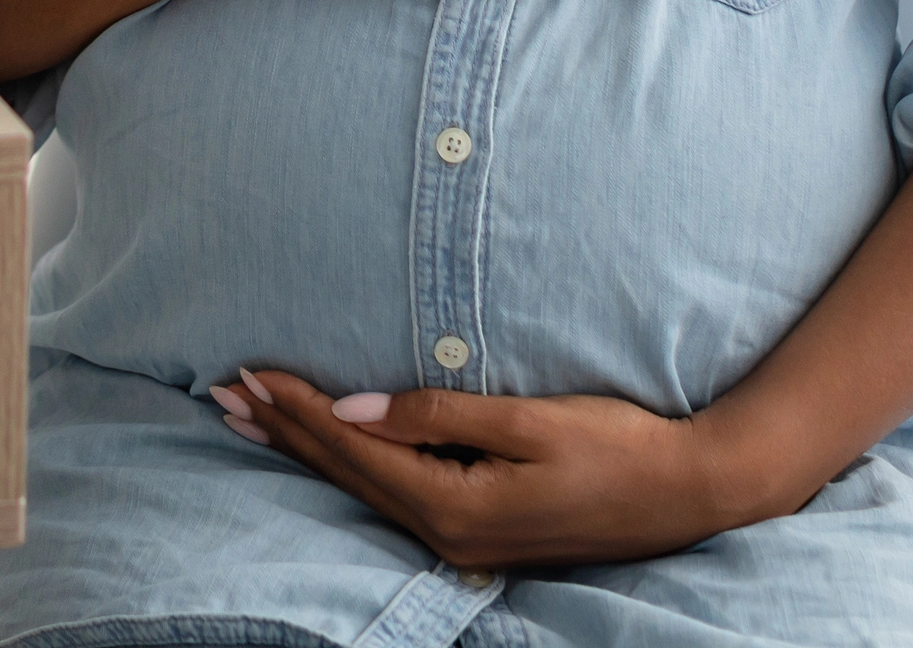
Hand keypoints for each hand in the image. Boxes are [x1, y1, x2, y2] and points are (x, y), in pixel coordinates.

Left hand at [212, 367, 765, 568]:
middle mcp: (448, 534)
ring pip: (363, 488)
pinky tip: (330, 453)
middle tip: (223, 393)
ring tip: (253, 420)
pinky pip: (393, 494)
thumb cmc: (617, 447)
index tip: (248, 373)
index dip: (297, 410)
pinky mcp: (480, 530)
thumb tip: (355, 407)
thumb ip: (436, 414)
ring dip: (307, 450)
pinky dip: (351, 466)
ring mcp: (463, 540)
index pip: (352, 451)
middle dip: (283, 431)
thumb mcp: (527, 421)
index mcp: (453, 507)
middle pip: (345, 475)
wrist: (689, 492)